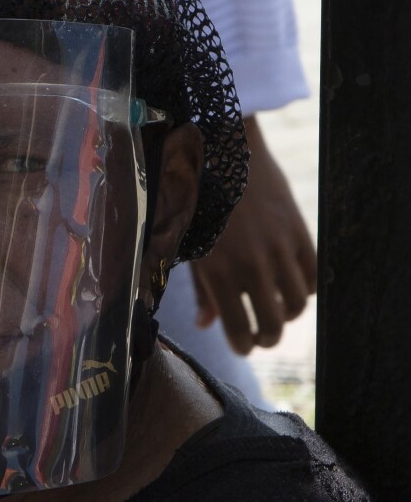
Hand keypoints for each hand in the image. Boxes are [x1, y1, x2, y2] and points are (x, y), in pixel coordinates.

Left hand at [190, 115, 316, 353]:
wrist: (223, 154)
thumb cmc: (196, 203)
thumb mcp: (188, 247)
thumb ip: (200, 289)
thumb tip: (205, 325)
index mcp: (217, 272)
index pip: (238, 329)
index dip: (243, 346)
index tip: (243, 347)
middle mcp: (251, 265)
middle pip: (272, 324)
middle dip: (267, 338)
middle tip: (262, 336)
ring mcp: (278, 249)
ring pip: (297, 304)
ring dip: (287, 315)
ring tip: (276, 312)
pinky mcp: (298, 232)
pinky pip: (313, 275)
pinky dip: (306, 288)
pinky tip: (291, 285)